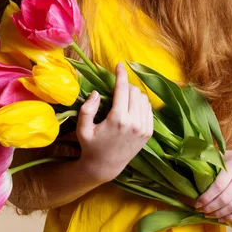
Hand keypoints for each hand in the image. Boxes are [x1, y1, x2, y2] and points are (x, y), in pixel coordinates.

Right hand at [76, 61, 152, 182]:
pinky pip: (149, 109)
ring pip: (143, 99)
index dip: (121, 74)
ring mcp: (144, 128)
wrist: (106, 166)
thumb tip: (96, 93)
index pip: (122, 89)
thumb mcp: (83, 129)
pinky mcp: (149, 132)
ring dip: (134, 94)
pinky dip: (141, 104)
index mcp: (118, 119)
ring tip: (123, 99)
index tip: (119, 65)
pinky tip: (132, 108)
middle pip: (134, 91)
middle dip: (125, 86)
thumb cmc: (91, 146)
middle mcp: (134, 122)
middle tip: (116, 90)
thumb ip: (87, 109)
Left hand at [193, 142, 231, 222]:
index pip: (218, 186)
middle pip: (225, 198)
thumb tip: (192, 169)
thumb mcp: (223, 157)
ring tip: (209, 215)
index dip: (206, 197)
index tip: (197, 203)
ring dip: (220, 214)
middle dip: (211, 207)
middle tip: (201, 210)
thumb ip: (210, 163)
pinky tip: (223, 219)